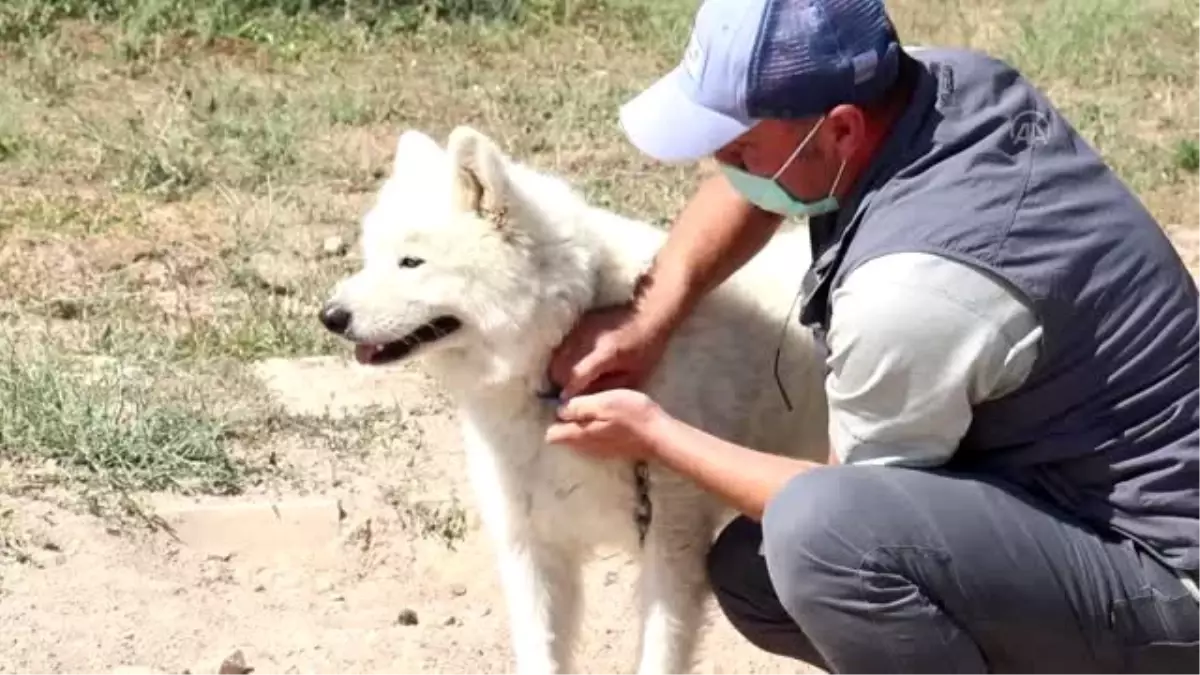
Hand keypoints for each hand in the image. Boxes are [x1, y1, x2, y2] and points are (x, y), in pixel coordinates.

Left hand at [544, 389, 666, 461]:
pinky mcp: (610, 451)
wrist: (659, 436)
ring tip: (591, 407)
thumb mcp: (604, 402)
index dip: (552, 416)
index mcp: (578, 435)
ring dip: (578, 425)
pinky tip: (604, 418)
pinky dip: (592, 430)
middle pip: (563, 437)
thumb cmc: (632, 415)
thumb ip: (578, 406)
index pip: (551, 433)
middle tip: (575, 400)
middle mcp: (584, 448)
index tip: (561, 401)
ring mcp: (597, 452)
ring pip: (577, 439)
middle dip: (563, 421)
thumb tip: (558, 409)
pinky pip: (591, 441)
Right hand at [547, 302, 673, 398]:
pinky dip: (563, 358)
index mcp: (606, 353)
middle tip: (571, 391)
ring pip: (556, 356)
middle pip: (560, 366)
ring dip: (559, 370)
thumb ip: (607, 388)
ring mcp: (581, 328)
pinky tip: (574, 363)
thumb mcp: (633, 376)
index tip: (565, 403)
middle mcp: (588, 338)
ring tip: (571, 379)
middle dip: (561, 382)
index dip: (568, 391)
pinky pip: (562, 345)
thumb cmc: (645, 350)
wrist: (648, 316)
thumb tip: (582, 399)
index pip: (576, 374)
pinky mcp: (578, 323)